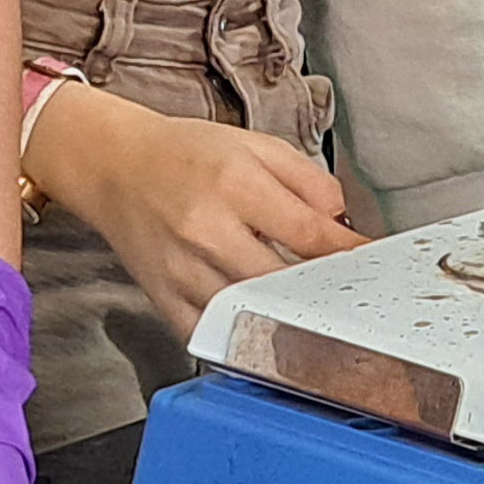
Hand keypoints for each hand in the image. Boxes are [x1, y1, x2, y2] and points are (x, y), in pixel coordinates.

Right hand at [23, 85, 362, 335]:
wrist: (114, 167)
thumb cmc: (186, 155)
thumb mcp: (256, 146)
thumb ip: (308, 180)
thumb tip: (342, 222)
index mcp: (234, 184)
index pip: (309, 234)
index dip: (348, 256)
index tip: (369, 264)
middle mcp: (206, 230)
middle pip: (282, 282)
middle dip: (320, 290)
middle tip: (344, 292)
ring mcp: (182, 270)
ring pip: (248, 313)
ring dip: (285, 316)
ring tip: (306, 309)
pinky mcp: (163, 299)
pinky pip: (210, 334)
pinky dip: (238, 336)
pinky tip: (259, 326)